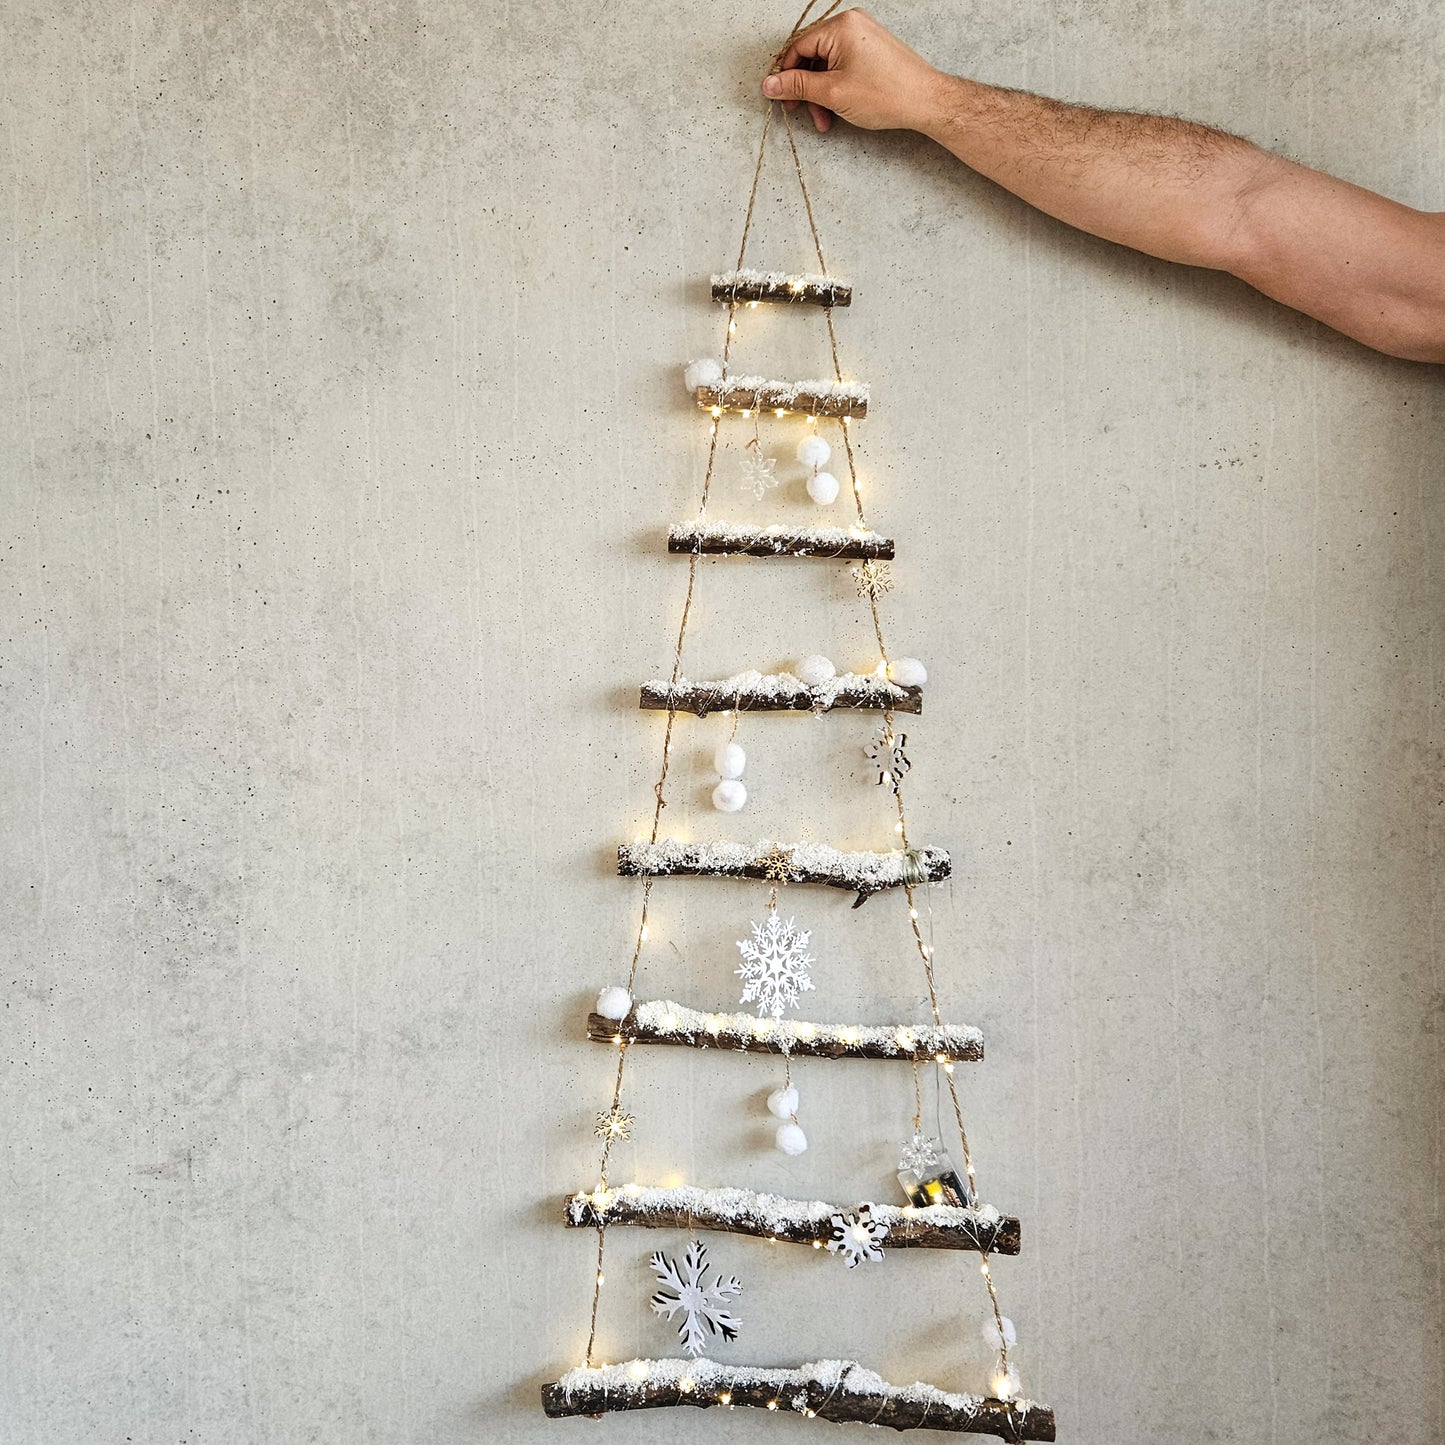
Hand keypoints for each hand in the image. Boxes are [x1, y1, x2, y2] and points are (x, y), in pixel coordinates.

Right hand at [761, 8, 942, 132]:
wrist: (925, 101)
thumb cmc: (887, 94)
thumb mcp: (832, 93)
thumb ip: (797, 86)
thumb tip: (770, 83)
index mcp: (840, 26)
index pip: (798, 47)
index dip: (786, 75)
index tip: (781, 97)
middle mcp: (851, 24)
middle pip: (812, 56)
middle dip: (807, 89)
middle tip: (803, 112)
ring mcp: (863, 35)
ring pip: (827, 65)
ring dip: (821, 94)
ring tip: (825, 119)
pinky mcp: (871, 49)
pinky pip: (843, 65)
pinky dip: (836, 88)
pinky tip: (838, 108)